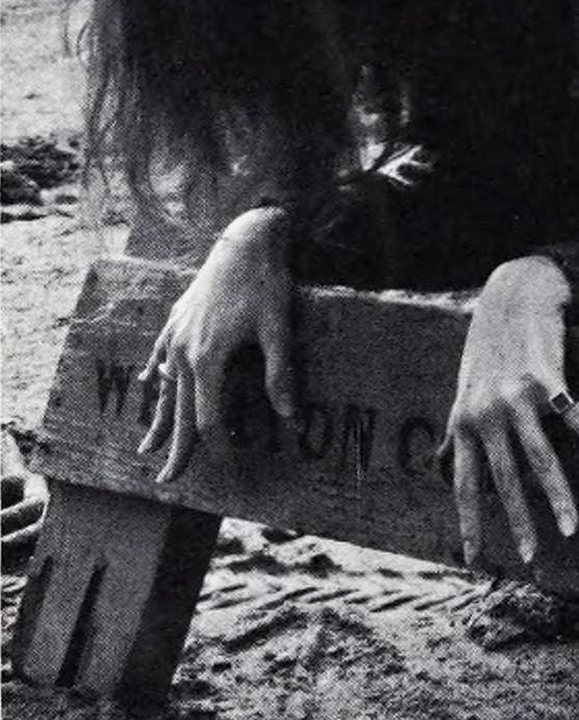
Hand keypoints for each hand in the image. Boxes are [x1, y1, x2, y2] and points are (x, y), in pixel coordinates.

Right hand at [137, 206, 292, 484]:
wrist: (244, 239)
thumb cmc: (265, 283)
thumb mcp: (278, 328)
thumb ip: (280, 374)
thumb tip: (289, 416)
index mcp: (207, 358)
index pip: (206, 417)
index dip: (215, 444)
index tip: (227, 464)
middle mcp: (183, 351)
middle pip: (178, 410)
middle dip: (175, 447)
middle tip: (168, 480)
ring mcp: (176, 334)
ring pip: (164, 386)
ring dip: (158, 417)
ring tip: (147, 446)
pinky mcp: (177, 319)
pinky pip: (160, 355)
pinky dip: (155, 374)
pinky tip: (148, 384)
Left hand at [441, 256, 578, 567]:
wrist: (511, 297)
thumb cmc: (488, 351)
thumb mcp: (463, 392)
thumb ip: (456, 433)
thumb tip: (441, 470)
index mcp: (464, 421)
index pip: (464, 483)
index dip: (469, 522)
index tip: (474, 560)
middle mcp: (487, 412)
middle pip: (505, 478)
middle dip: (519, 520)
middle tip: (531, 556)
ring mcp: (517, 395)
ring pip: (540, 456)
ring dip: (558, 496)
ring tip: (571, 526)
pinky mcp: (547, 377)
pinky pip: (575, 417)